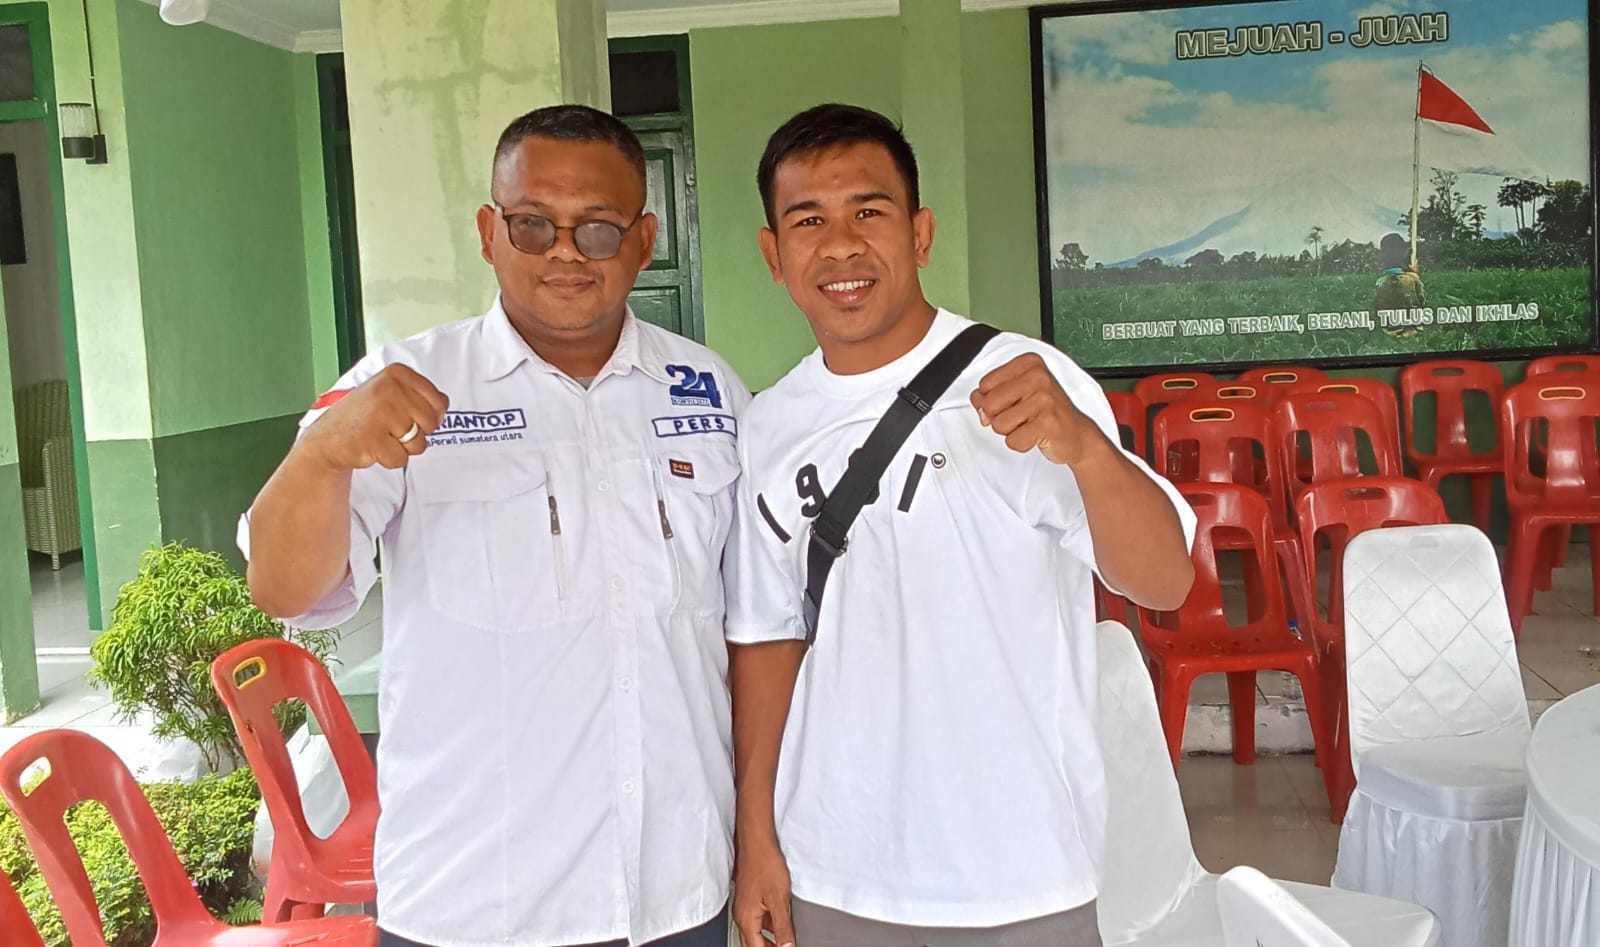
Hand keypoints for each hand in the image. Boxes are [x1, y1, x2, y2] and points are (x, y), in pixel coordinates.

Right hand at [299, 365, 448, 470]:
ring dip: (402, 447)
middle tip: (390, 428)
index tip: (407, 415)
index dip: (429, 416)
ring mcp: (381, 412)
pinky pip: (401, 459)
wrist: (329, 437)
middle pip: (431, 423)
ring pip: (419, 444)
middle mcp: (390, 388)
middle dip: (415, 433)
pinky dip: (389, 459)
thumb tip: (444, 403)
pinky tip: (372, 446)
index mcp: (398, 373)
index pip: (440, 402)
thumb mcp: (392, 393)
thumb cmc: (364, 415)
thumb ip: (420, 395)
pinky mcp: (372, 438)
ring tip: (381, 436)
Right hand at [734, 838, 794, 946]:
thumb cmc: (764, 864)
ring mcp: (745, 906)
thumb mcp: (779, 900)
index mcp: (746, 919)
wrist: (757, 842)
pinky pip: (758, 919)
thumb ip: (783, 928)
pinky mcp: (750, 898)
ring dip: (769, 940)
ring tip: (786, 942)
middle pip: (753, 944)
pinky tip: (782, 924)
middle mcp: (742, 915)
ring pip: (756, 932)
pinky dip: (769, 927)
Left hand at [970, 353, 1105, 466]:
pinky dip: (1021, 443)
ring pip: (998, 425)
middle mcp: (1038, 377)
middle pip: (989, 404)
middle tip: (1023, 416)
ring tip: (1031, 425)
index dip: (992, 400)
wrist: (1078, 435)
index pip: (985, 384)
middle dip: (1000, 418)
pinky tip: (1037, 435)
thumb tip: (978, 403)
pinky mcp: (1047, 423)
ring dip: (1012, 431)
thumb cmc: (1048, 412)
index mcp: (1029, 363)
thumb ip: (993, 393)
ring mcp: (1043, 399)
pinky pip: (1013, 441)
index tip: (1013, 402)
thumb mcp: (1019, 393)